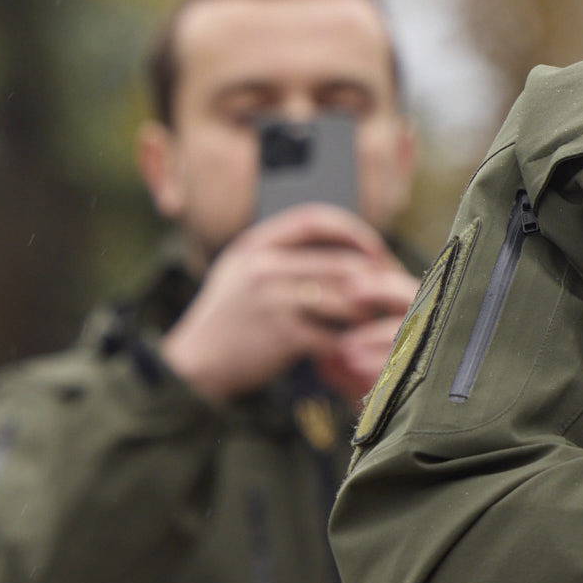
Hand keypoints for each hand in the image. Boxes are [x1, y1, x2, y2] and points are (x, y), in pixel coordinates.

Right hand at [159, 206, 419, 405]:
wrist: (192, 363)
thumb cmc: (227, 317)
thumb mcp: (240, 270)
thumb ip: (279, 250)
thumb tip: (338, 239)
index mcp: (254, 246)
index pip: (314, 219)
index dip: (352, 230)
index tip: (374, 247)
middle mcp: (262, 267)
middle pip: (342, 262)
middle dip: (374, 277)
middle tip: (389, 290)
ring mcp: (272, 300)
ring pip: (344, 298)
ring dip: (366, 311)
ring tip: (373, 318)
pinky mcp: (282, 335)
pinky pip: (333, 333)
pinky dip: (349, 339)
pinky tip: (353, 343)